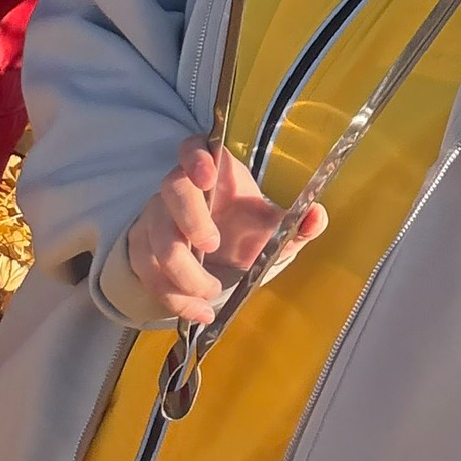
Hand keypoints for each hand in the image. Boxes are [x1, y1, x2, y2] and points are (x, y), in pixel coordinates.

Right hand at [124, 137, 327, 325]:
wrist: (221, 252)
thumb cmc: (244, 226)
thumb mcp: (272, 224)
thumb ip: (297, 221)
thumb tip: (317, 216)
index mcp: (211, 169)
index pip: (193, 147)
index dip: (195, 158)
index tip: (207, 176)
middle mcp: (177, 188)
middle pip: (171, 193)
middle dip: (190, 220)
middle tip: (213, 246)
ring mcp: (155, 216)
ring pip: (155, 239)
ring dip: (181, 272)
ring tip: (210, 295)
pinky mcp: (143, 248)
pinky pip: (148, 272)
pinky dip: (172, 296)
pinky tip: (197, 312)